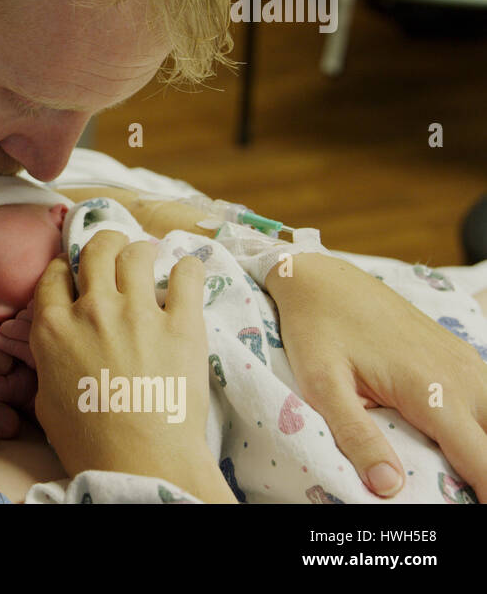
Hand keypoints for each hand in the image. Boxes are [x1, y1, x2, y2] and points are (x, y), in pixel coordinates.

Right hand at [27, 231, 233, 501]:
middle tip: (114, 252)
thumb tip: (60, 349)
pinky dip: (187, 270)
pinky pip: (187, 275)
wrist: (141, 462)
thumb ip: (51, 361)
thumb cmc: (89, 442)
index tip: (76, 277)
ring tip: (149, 262)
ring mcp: (139, 313)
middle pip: (96, 249)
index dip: (66, 270)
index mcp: (53, 327)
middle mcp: (93, 310)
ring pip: (137, 253)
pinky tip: (185, 276)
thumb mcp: (46, 399)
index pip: (55, 274)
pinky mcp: (182, 325)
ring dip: (141, 252)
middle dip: (104, 244)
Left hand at [269, 253, 486, 498]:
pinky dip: (485, 423)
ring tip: (471, 476)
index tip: (477, 508)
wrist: (322, 278)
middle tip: (469, 494)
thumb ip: (356, 436)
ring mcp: (466, 363)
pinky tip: (469, 438)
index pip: (482, 459)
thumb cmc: (318, 330)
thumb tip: (389, 487)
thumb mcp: (322, 385)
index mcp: (432, 391)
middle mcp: (462, 377)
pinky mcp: (460, 356)